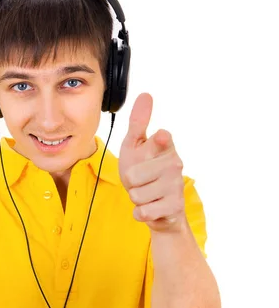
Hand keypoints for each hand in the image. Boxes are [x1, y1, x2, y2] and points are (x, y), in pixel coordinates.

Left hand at [118, 93, 185, 232]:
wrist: (158, 206)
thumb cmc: (144, 170)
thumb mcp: (135, 145)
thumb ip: (139, 122)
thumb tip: (145, 95)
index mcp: (164, 146)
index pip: (162, 140)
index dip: (159, 140)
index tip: (159, 135)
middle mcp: (174, 164)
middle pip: (133, 175)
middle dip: (130, 182)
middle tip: (140, 180)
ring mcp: (176, 186)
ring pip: (137, 195)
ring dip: (136, 198)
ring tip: (146, 193)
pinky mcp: (174, 206)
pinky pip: (143, 211)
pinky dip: (141, 212)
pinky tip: (151, 207)